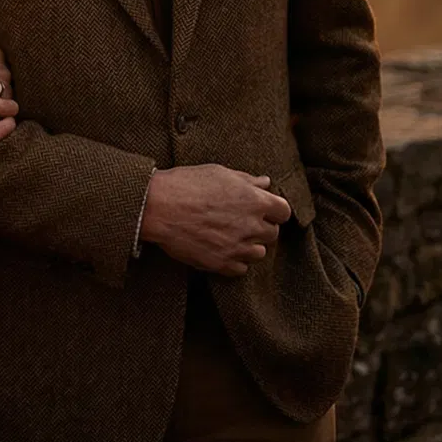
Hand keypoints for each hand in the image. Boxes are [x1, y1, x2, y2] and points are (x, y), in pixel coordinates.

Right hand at [139, 164, 293, 276]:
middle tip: (240, 222)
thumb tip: (265, 183)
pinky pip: (240, 269)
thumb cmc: (185, 184)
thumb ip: (246, 180)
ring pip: (258, 253)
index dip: (273, 211)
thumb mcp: (217, 173)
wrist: (157, 206)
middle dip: (260, 228)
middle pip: (272, 234)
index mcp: (255, 200)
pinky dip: (233, 261)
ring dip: (248, 246)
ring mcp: (237, 247)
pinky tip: (219, 248)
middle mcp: (251, 226)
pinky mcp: (222, 264)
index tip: (262, 210)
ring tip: (229, 236)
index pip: (284, 212)